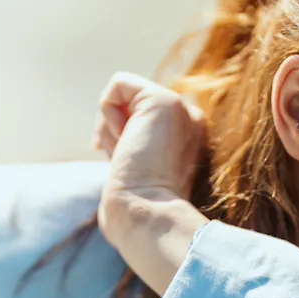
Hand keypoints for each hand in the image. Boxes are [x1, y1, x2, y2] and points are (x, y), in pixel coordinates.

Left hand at [92, 71, 205, 202]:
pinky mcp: (164, 100)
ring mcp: (182, 108)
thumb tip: (111, 139)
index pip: (142, 118)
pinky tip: (123, 139)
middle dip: (114, 131)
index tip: (124, 164)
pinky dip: (108, 111)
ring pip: (124, 94)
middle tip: (125, 160)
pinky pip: (119, 84)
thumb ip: (135, 147)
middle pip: (132, 105)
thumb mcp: (139, 172)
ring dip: (110, 126)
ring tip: (125, 153)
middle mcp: (190, 120)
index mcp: (188, 138)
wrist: (146, 213)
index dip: (121, 138)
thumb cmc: (137, 206)